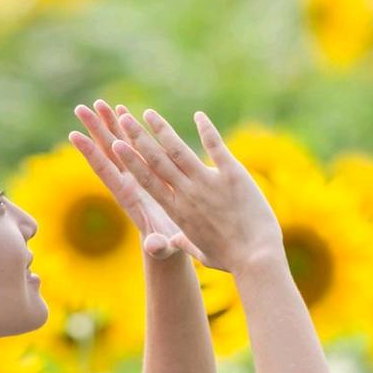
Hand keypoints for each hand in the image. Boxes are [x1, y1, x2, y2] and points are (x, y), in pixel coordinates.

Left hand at [68, 100, 218, 265]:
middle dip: (94, 130)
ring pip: (117, 145)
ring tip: (99, 103)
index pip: (104, 171)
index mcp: (127, 197)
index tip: (74, 135)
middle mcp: (125, 182)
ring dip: (108, 124)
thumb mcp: (164, 247)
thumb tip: (154, 248)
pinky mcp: (143, 171)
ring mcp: (132, 175)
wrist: (165, 245)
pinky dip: (127, 129)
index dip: (90, 153)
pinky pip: (132, 146)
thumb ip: (159, 246)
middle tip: (80, 108)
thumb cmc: (165, 247)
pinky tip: (122, 111)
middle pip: (105, 152)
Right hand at [109, 105, 282, 276]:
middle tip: (123, 120)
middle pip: (157, 161)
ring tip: (148, 113)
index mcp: (178, 212)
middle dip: (138, 139)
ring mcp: (209, 183)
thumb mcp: (203, 253)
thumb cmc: (231, 259)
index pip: (148, 181)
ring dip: (162, 130)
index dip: (132, 161)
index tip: (116, 145)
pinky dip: (207, 129)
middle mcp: (188, 194)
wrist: (256, 257)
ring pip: (179, 151)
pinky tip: (199, 115)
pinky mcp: (233, 175)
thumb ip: (187, 243)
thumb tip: (176, 242)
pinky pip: (216, 146)